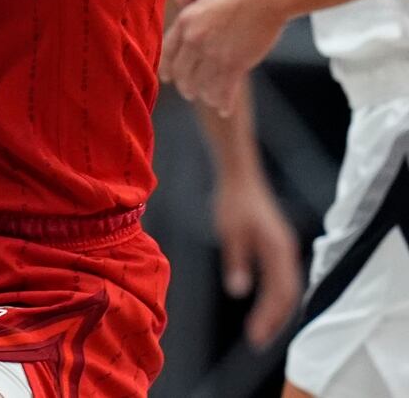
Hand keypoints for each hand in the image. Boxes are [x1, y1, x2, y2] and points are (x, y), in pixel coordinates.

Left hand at [162, 0, 286, 115]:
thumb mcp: (204, 5)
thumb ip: (192, 23)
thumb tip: (184, 38)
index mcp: (185, 23)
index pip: (167, 53)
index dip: (167, 69)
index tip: (167, 78)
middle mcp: (194, 39)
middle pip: (182, 73)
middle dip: (185, 86)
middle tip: (189, 93)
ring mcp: (214, 53)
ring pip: (202, 85)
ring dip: (205, 95)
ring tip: (209, 99)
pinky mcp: (234, 64)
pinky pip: (223, 91)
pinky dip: (223, 103)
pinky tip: (224, 110)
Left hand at [214, 173, 302, 347]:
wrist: (240, 176)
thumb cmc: (233, 202)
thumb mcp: (229, 232)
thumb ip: (236, 262)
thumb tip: (238, 291)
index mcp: (278, 249)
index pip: (279, 292)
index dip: (269, 316)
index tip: (256, 335)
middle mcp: (287, 251)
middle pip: (289, 294)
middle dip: (275, 320)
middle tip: (258, 341)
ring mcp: (285, 248)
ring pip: (289, 288)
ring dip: (277, 311)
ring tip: (261, 330)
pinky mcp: (279, 246)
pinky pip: (284, 278)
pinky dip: (278, 297)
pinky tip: (266, 307)